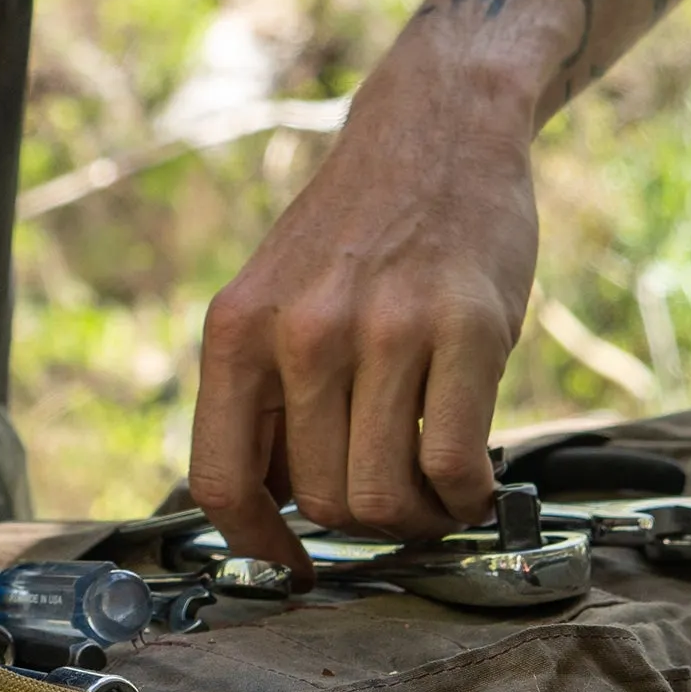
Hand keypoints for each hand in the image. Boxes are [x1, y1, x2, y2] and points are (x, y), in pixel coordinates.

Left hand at [186, 56, 536, 573]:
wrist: (436, 130)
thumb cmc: (359, 228)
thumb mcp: (276, 296)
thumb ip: (268, 392)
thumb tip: (273, 508)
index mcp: (239, 328)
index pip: (220, 480)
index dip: (257, 543)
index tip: (292, 562)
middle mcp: (302, 332)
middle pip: (319, 500)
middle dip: (360, 522)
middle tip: (393, 502)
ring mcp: (385, 330)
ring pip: (382, 496)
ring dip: (415, 518)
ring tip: (431, 492)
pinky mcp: (466, 329)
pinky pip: (453, 465)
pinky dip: (464, 496)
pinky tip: (469, 478)